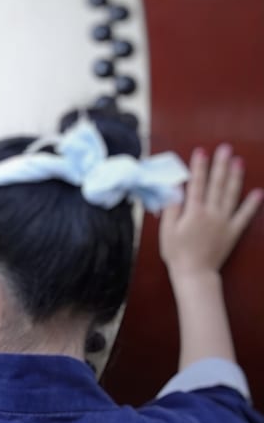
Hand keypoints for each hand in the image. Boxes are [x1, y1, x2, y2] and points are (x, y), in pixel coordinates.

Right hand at [160, 144, 260, 279]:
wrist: (194, 273)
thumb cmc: (176, 252)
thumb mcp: (167, 230)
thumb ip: (172, 208)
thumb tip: (175, 188)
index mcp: (193, 212)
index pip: (196, 184)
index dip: (198, 167)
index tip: (201, 151)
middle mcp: (211, 213)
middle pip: (217, 185)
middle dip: (220, 165)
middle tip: (225, 148)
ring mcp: (224, 221)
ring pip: (231, 195)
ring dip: (235, 177)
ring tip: (239, 161)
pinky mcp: (233, 231)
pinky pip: (244, 216)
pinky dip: (251, 204)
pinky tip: (257, 192)